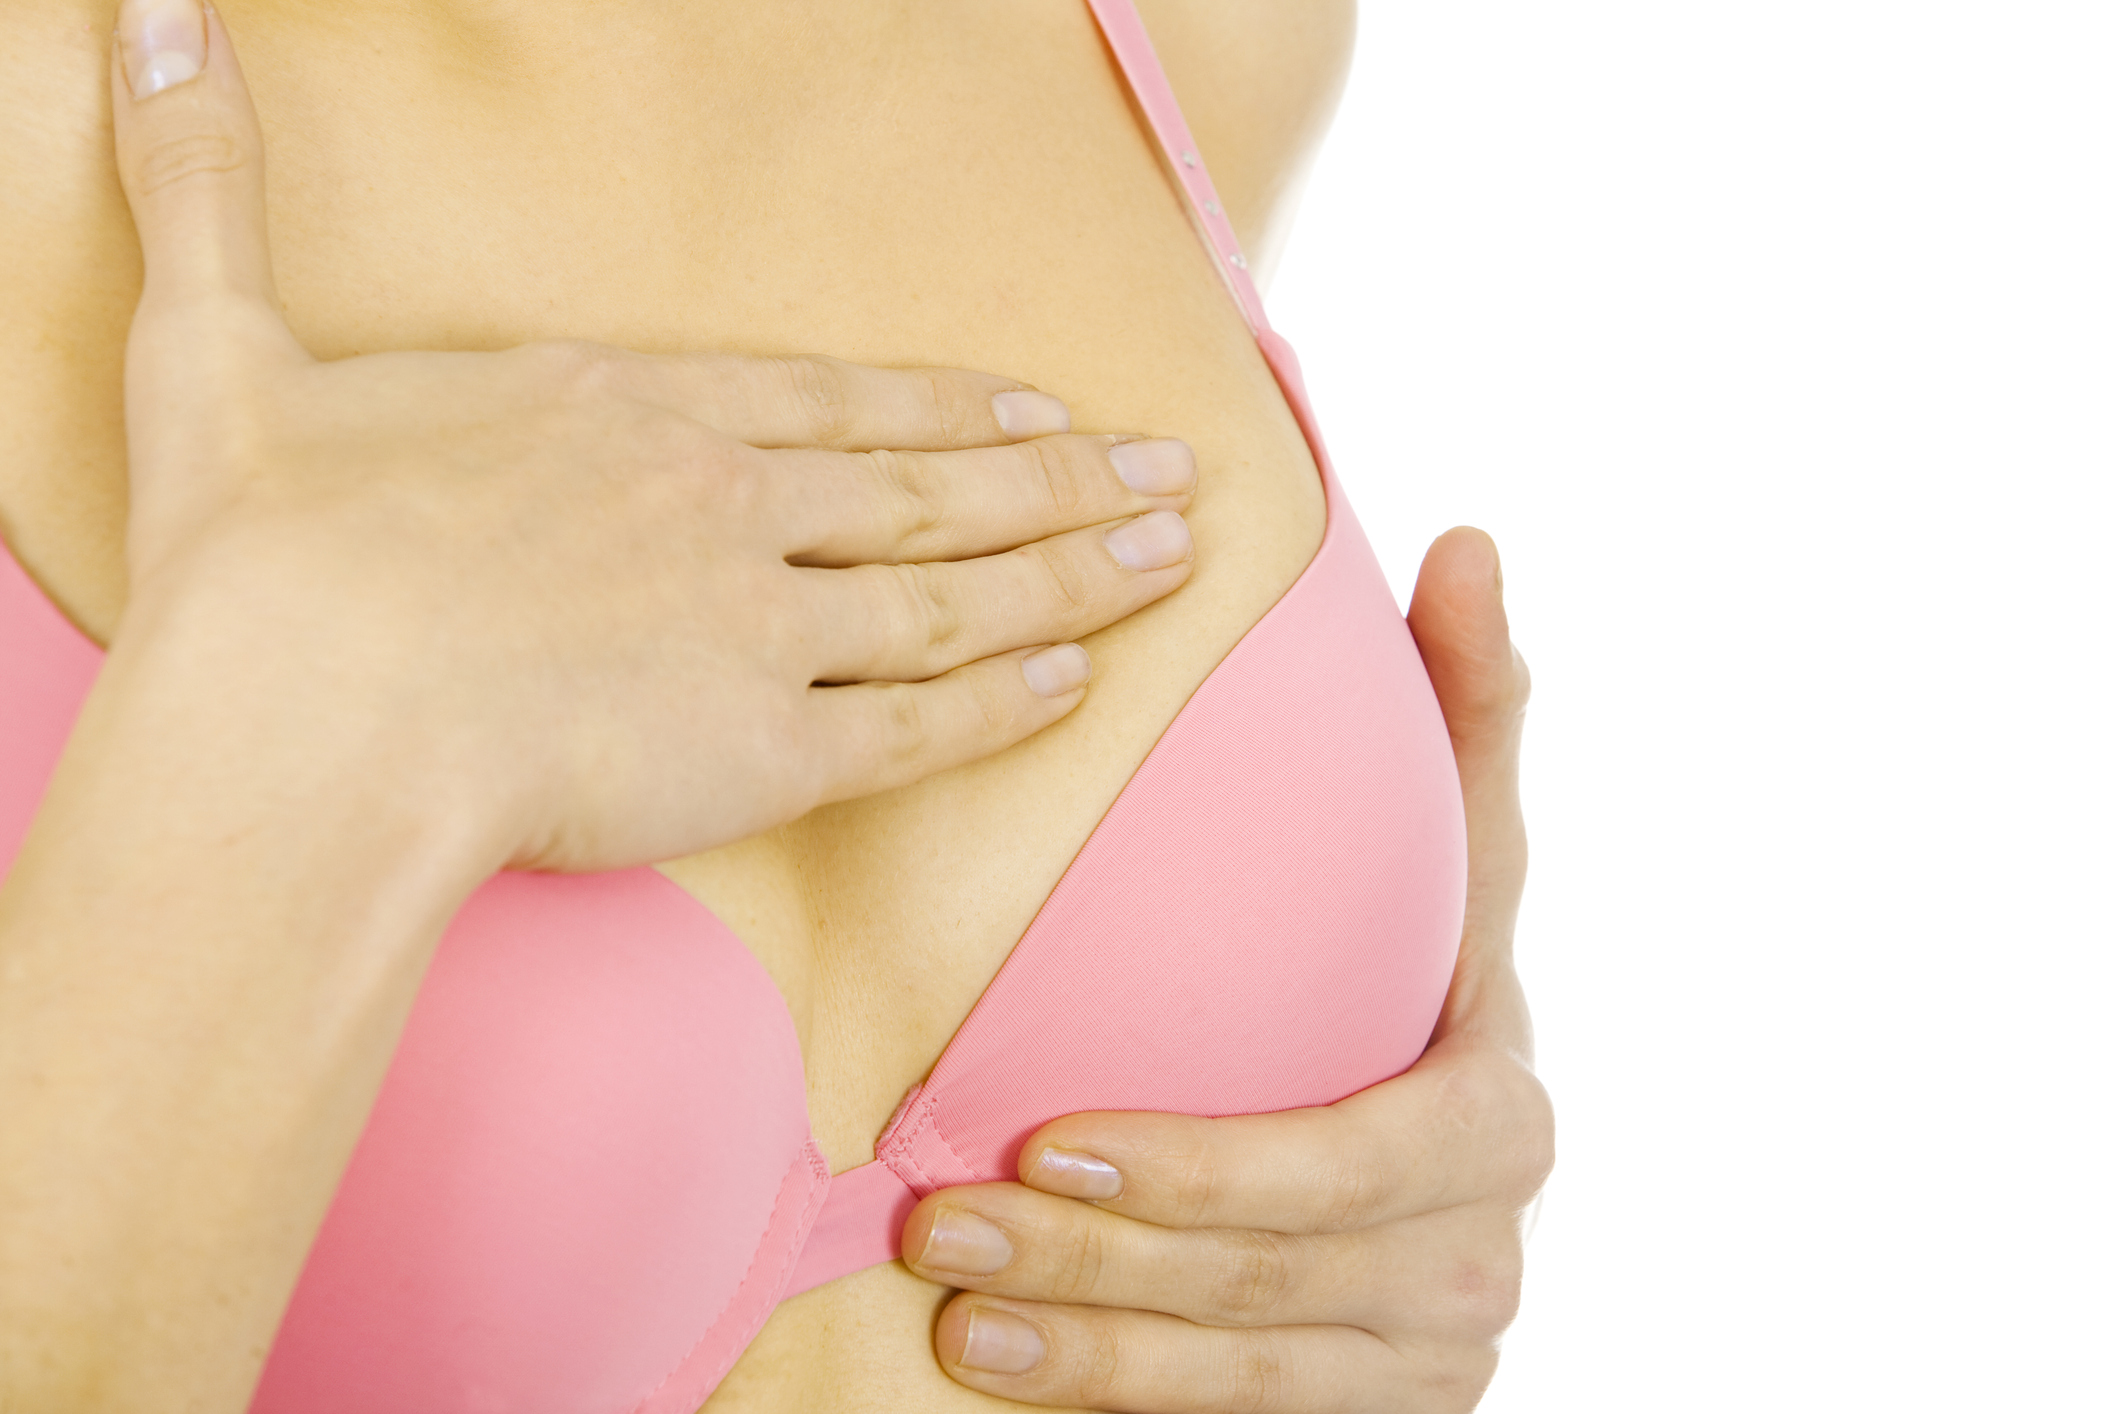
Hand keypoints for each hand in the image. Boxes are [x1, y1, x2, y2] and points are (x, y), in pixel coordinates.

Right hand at [109, 0, 1199, 872]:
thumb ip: (210, 184)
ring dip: (1076, 572)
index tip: (1032, 407)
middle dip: (1061, 482)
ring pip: (960, 592)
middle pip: (931, 486)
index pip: (831, 399)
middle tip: (1169, 475)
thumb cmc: (264, 554)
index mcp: (626, 410)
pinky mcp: (769, 747)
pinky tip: (1082, 684)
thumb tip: (152, 15)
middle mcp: (723, 502)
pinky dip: (1008, 701)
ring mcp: (762, 622)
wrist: (306, 713)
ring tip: (1174, 558)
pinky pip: (920, 722)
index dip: (944, 405)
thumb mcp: (218, 347)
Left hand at [901, 527, 1547, 1411]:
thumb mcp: (1442, 877)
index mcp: (1496, 1109)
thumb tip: (1476, 540)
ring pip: (1249, 1360)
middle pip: (1280, 1270)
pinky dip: (1113, 1396)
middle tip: (942, 1210)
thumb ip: (1462, 732)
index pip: (1360, 1157)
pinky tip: (995, 1363)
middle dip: (1102, 1246)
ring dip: (1087, 1332)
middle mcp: (1480, 1245)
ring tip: (948, 1288)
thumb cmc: (1405, 998)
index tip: (1046, 1134)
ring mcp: (1432, 1350)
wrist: (1412, 1194)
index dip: (1208, 1164)